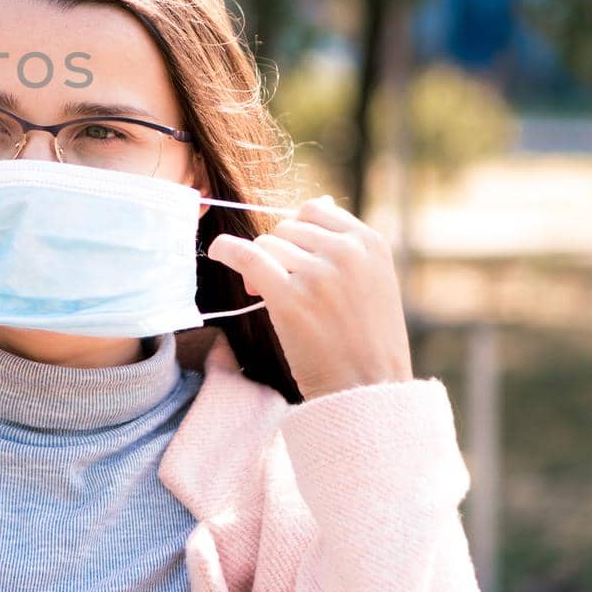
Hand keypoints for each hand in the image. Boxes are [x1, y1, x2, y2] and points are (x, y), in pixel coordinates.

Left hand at [206, 195, 414, 400]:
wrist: (367, 389)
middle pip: (286, 229)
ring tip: (277, 297)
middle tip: (283, 284)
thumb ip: (345, 243)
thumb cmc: (365, 336)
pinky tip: (218, 251)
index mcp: (370, 242)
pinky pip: (247, 257)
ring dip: (264, 267)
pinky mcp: (290, 297)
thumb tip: (315, 202)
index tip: (295, 257)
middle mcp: (346, 252)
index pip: (313, 211)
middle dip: (278, 252)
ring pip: (267, 245)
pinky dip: (227, 250)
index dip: (297, 233)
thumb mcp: (373, 280)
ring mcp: (318, 273)